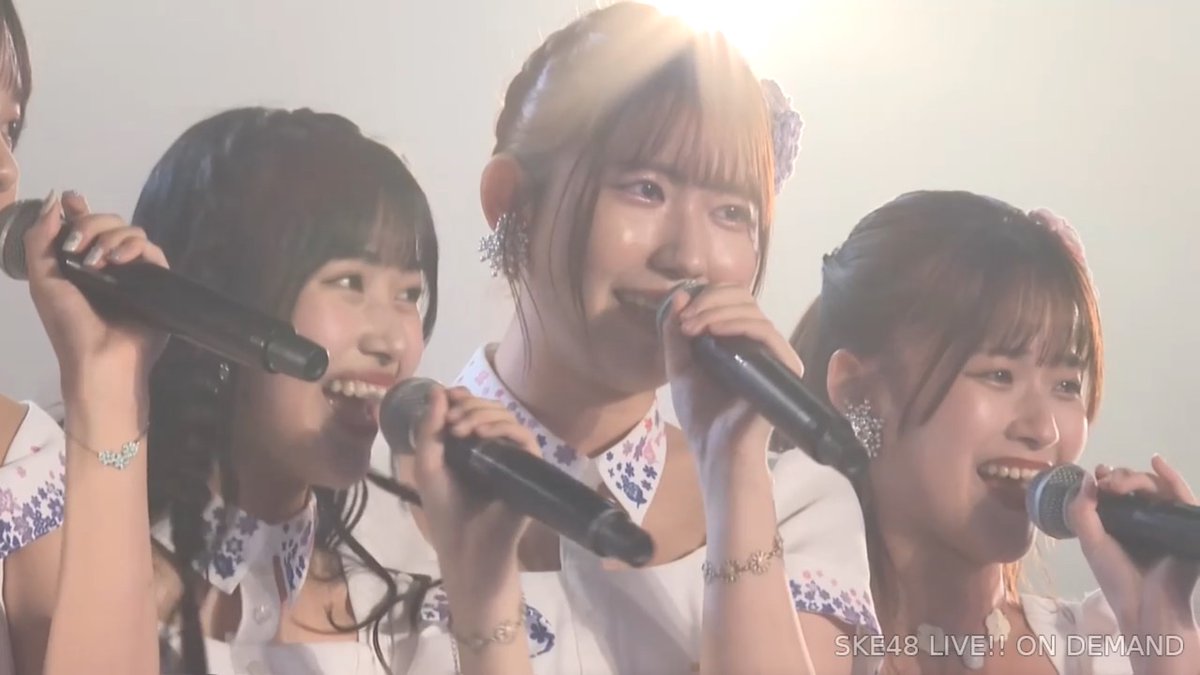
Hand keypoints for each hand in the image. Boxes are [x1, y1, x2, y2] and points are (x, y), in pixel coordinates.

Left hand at [24, 191, 168, 390]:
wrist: (99, 356)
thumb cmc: (68, 324)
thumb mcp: (43, 280)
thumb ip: (40, 238)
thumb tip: (58, 198)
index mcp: (80, 261)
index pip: (83, 223)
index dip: (78, 208)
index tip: (71, 199)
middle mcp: (108, 262)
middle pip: (107, 220)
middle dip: (90, 224)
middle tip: (77, 246)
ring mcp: (134, 269)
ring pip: (130, 230)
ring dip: (110, 237)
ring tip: (100, 261)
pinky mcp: (156, 277)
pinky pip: (150, 247)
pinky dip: (134, 246)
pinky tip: (120, 260)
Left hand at [409, 386, 535, 588]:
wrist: (466, 547)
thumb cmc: (445, 511)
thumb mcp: (428, 465)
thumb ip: (429, 429)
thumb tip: (438, 389)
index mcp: (470, 445)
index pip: (473, 409)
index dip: (462, 398)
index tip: (449, 396)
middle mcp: (493, 447)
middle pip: (490, 408)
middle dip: (469, 406)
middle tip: (451, 421)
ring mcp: (512, 456)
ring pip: (507, 418)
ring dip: (482, 414)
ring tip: (460, 428)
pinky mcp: (528, 468)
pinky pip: (524, 437)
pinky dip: (503, 428)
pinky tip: (481, 434)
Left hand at [659, 283, 803, 467]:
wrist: (715, 449)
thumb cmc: (700, 413)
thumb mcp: (679, 366)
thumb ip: (675, 332)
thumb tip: (679, 294)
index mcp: (736, 338)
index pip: (731, 298)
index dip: (705, 296)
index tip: (680, 314)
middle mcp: (758, 342)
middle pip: (743, 297)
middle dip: (710, 300)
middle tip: (686, 321)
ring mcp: (772, 354)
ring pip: (752, 310)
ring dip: (717, 310)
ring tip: (693, 327)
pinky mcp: (783, 366)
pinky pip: (765, 332)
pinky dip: (737, 323)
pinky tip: (714, 330)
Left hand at [1070, 455, 1198, 634]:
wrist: (1145, 606)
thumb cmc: (1117, 578)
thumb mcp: (1091, 542)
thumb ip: (1083, 511)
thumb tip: (1086, 477)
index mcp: (1126, 524)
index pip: (1120, 493)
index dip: (1108, 478)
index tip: (1097, 473)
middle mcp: (1148, 520)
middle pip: (1138, 487)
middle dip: (1120, 478)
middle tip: (1107, 483)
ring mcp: (1167, 522)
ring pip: (1157, 488)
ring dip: (1137, 478)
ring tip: (1119, 482)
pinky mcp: (1186, 526)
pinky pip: (1183, 497)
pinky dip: (1171, 477)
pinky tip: (1156, 462)